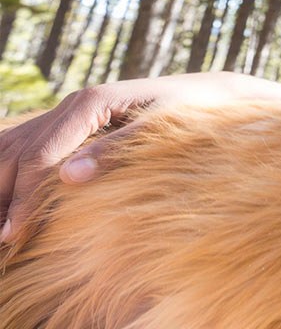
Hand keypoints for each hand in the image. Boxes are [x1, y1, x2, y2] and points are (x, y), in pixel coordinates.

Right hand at [0, 72, 280, 241]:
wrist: (208, 93)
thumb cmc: (190, 112)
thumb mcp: (160, 130)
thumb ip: (116, 150)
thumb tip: (70, 177)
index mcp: (91, 102)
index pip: (41, 154)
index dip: (25, 196)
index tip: (14, 233)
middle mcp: (75, 104)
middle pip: (19, 151)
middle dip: (6, 195)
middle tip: (4, 239)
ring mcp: (72, 112)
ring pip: (16, 147)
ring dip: (4, 185)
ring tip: (3, 227)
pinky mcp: (76, 123)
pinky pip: (30, 145)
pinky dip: (15, 173)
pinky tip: (13, 204)